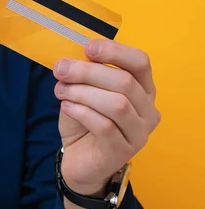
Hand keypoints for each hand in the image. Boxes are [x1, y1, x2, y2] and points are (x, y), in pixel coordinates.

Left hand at [53, 39, 160, 201]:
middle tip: (61, 70)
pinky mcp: (123, 151)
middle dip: (88, 72)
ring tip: (61, 91)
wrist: (79, 161)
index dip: (115, 51)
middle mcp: (148, 110)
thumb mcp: (82, 94)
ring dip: (83, 93)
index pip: (140, 62)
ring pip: (117, 104)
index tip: (88, 47)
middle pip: (124, 81)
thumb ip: (81, 78)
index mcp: (142, 89)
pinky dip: (82, 112)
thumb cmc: (84, 123)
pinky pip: (105, 126)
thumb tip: (66, 62)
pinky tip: (67, 108)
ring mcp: (139, 133)